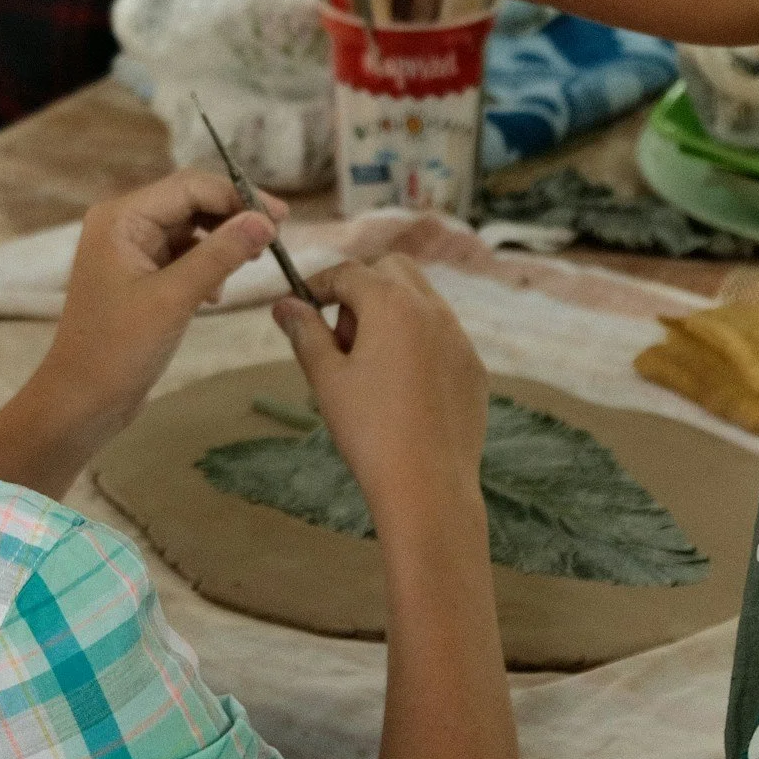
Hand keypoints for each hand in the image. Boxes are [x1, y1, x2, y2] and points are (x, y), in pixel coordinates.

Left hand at [0, 171, 283, 497]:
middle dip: (233, 217)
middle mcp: (123, 224)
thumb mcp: (175, 298)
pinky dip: (207, 265)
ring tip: (251, 264)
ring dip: (222, 242)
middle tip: (276, 238)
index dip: (238, 196)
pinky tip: (218, 293)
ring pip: (190, 228)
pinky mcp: (140, 277)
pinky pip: (183, 255)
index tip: (281, 219)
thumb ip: (221, 255)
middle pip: (191, 201)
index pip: (190, 186)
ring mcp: (130, 251)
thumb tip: (265, 221)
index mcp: (121, 218)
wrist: (81, 401)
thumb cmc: (118, 349)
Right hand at [272, 256, 487, 526]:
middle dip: (361, 290)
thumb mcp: (326, 378)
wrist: (428, 487)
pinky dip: (417, 343)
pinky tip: (400, 389)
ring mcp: (460, 339)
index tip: (300, 309)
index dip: (317, 286)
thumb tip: (285, 305)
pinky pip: (442, 336)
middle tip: (341, 338)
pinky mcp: (473, 368)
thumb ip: (305, 332)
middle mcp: (433, 311)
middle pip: (392, 270)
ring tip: (368, 368)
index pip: (348, 272)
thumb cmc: (370, 431)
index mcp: (393, 305)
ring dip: (390, 315)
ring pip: (421, 301)